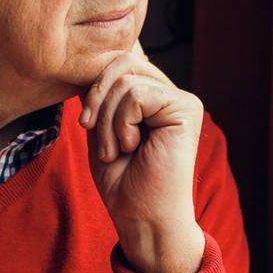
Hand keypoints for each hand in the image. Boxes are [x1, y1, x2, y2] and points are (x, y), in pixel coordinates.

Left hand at [79, 39, 204, 272]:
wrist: (142, 217)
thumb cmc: (122, 181)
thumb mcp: (100, 127)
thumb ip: (101, 92)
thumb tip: (91, 55)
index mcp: (153, 95)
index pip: (119, 61)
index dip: (94, 86)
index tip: (85, 122)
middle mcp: (171, 93)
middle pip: (122, 61)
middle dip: (97, 98)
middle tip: (95, 136)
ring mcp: (182, 99)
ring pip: (125, 79)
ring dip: (108, 121)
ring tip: (117, 150)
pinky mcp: (187, 109)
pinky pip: (136, 94)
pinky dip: (121, 124)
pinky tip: (133, 147)